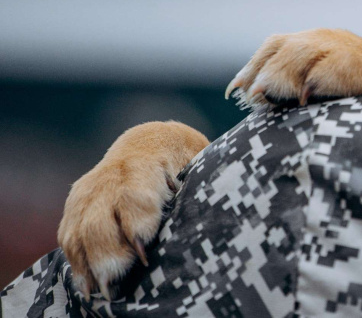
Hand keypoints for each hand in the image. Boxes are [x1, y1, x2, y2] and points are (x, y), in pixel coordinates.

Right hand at [57, 121, 208, 299]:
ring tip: (102, 292)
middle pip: (100, 222)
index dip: (139, 224)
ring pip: (81, 232)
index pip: (136, 197)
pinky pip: (70, 237)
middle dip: (108, 254)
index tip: (146, 250)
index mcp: (145, 165)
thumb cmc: (183, 160)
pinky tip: (88, 285)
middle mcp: (111, 178)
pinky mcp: (77, 205)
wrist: (148, 143)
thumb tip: (218, 213)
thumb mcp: (197, 163)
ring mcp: (90, 192)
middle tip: (119, 279)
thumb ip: (200, 186)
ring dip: (90, 265)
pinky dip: (77, 262)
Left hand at [225, 28, 361, 107]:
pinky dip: (311, 82)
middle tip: (253, 101)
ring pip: (296, 53)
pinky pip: (326, 67)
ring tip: (271, 101)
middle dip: (262, 73)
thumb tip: (262, 107)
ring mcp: (344, 48)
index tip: (237, 93)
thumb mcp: (332, 88)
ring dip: (279, 78)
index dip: (253, 67)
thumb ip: (303, 90)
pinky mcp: (359, 62)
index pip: (275, 46)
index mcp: (320, 43)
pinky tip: (306, 100)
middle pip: (280, 46)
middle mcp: (329, 39)